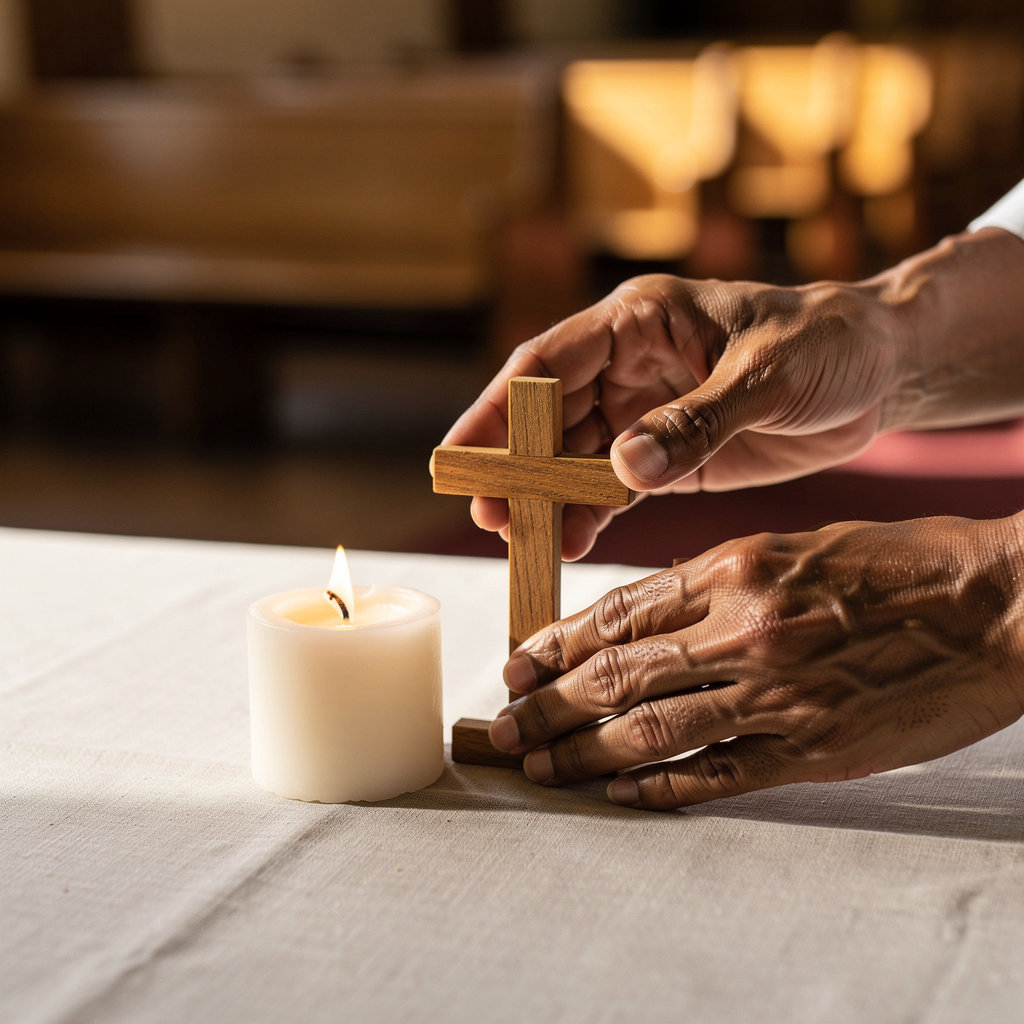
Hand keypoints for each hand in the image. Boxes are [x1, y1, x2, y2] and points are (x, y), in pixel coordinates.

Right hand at [441, 273, 902, 558]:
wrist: (879, 371)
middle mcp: (629, 364)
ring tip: (524, 546)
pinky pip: (613, 488)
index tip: (459, 458)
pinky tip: (568, 544)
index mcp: (639, 320)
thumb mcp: (767, 374)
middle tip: (487, 517)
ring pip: (574, 458)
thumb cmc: (827, 344)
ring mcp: (645, 412)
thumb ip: (697, 421)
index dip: (497, 411)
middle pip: (548, 416)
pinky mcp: (669, 453)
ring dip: (546, 500)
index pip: (547, 363)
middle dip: (513, 467)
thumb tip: (624, 469)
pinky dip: (589, 516)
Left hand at [487, 514, 1023, 809]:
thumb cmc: (899, 563)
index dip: (555, 645)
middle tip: (505, 732)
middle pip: (615, 677)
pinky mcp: (814, 749)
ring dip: (584, 755)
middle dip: (549, 709)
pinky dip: (661, 788)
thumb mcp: (793, 545)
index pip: (616, 613)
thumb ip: (714, 581)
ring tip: (540, 768)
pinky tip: (620, 794)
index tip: (517, 668)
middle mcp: (742, 630)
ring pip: (650, 730)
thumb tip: (642, 619)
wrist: (997, 604)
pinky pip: (718, 774)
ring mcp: (775, 694)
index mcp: (734, 568)